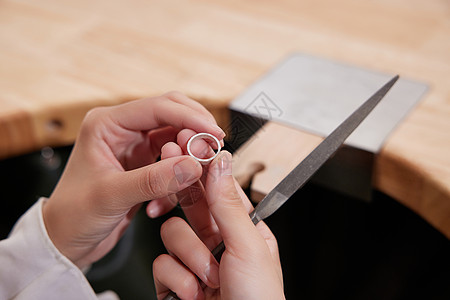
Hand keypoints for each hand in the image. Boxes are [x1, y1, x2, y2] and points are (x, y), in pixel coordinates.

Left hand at [43, 92, 224, 268]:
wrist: (66, 241)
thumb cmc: (74, 215)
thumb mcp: (111, 196)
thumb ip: (153, 180)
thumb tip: (193, 165)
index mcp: (107, 124)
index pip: (157, 108)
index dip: (190, 117)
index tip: (215, 133)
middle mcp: (123, 130)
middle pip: (172, 115)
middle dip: (195, 130)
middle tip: (213, 149)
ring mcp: (135, 147)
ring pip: (177, 138)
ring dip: (189, 156)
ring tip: (192, 177)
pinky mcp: (145, 165)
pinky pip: (174, 162)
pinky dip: (179, 178)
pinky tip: (164, 202)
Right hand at [153, 148, 284, 299]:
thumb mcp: (248, 247)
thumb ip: (229, 204)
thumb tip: (221, 162)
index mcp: (242, 229)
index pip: (218, 190)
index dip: (202, 171)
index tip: (186, 151)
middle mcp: (217, 242)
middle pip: (190, 206)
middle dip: (184, 201)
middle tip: (171, 176)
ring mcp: (194, 262)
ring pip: (171, 234)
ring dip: (188, 258)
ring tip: (207, 278)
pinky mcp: (174, 282)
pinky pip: (161, 264)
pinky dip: (175, 280)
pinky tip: (192, 293)